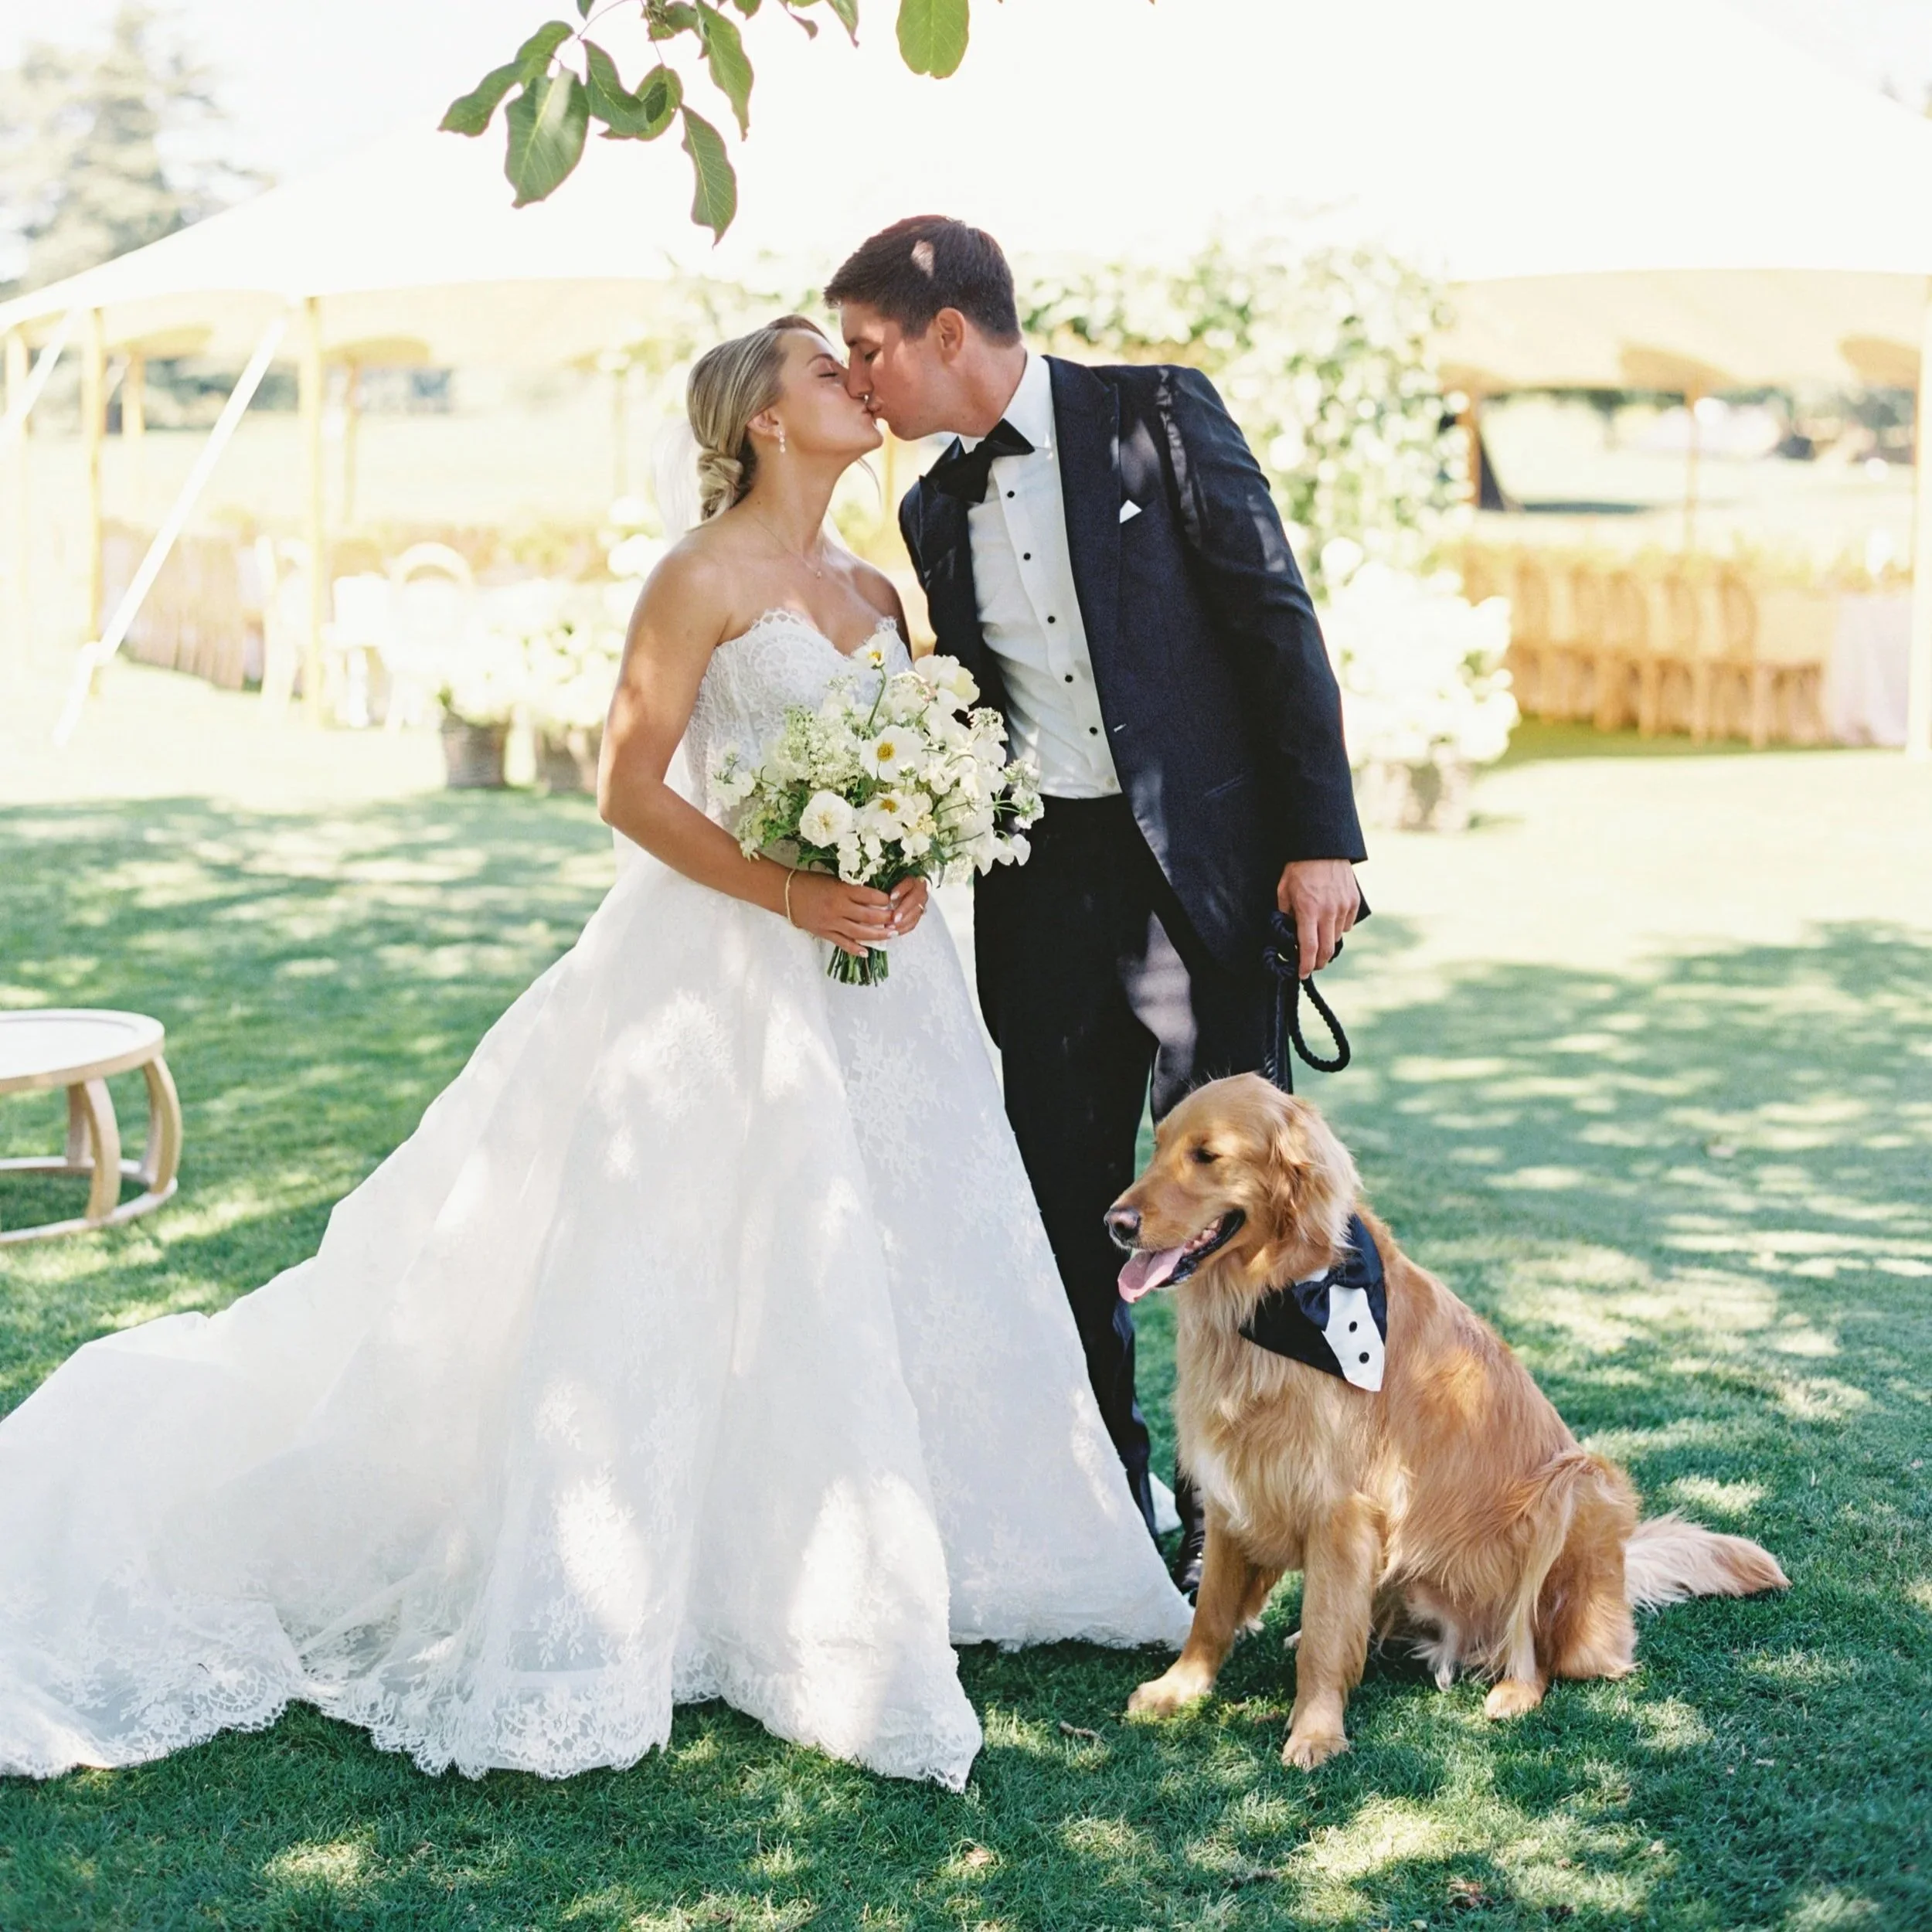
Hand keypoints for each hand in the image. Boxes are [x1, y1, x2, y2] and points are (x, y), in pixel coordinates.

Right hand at [787, 872, 896, 957]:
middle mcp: (838, 907)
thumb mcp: (834, 879)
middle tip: (897, 919)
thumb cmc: (811, 882)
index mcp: (841, 890)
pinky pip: (842, 943)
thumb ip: (851, 887)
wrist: (786, 893)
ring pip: (859, 932)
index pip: (869, 896)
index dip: (883, 899)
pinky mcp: (824, 933)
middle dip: (885, 919)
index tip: (893, 899)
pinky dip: (855, 948)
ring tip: (890, 935)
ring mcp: (831, 922)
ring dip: (877, 935)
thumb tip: (874, 895)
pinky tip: (866, 952)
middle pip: (868, 916)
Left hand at [887, 877, 929, 936]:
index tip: (891, 897)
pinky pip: (914, 922)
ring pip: (916, 912)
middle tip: (894, 918)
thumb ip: (882, 888)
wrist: (898, 895)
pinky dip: (904, 928)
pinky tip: (894, 932)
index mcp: (912, 879)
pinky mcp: (918, 915)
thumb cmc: (887, 887)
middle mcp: (919, 890)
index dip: (901, 890)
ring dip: (904, 921)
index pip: (909, 883)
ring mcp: (921, 903)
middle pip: (915, 899)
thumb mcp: (885, 884)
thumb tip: (872, 894)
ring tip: (890, 927)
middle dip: (904, 910)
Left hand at [1276, 859, 1359, 977]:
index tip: (1302, 974)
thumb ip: (1285, 914)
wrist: (1322, 847)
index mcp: (1308, 910)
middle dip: (1318, 962)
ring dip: (1327, 944)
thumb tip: (1287, 934)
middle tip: (1312, 965)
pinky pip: (1346, 925)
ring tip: (1318, 939)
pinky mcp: (1353, 901)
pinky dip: (1338, 928)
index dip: (1306, 965)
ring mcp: (1343, 907)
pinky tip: (1329, 922)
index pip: (1309, 948)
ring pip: (1337, 938)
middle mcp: (1328, 911)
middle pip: (1327, 950)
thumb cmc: (1299, 868)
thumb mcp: (1283, 891)